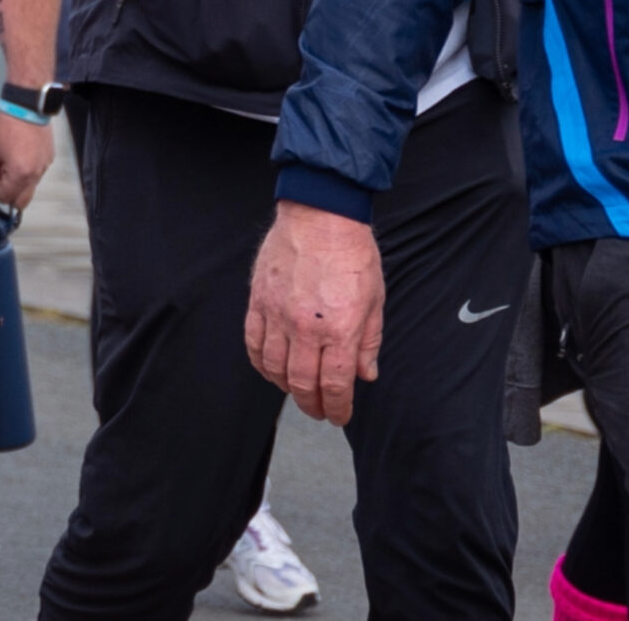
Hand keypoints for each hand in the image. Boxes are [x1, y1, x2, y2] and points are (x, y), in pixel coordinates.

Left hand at [0, 111, 56, 211]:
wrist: (27, 104)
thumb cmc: (7, 124)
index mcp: (21, 173)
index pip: (5, 197)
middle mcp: (36, 173)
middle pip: (22, 201)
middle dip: (9, 191)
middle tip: (1, 173)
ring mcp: (45, 165)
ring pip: (30, 186)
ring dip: (18, 180)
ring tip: (11, 158)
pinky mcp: (49, 156)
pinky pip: (37, 172)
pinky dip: (28, 169)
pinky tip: (20, 152)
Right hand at [245, 201, 384, 425]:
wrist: (322, 213)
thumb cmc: (352, 251)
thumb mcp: (375, 298)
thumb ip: (370, 340)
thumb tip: (366, 373)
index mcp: (340, 328)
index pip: (336, 385)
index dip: (337, 408)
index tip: (339, 416)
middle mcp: (306, 327)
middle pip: (302, 384)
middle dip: (312, 405)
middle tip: (319, 410)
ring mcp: (278, 315)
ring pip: (274, 369)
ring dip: (286, 388)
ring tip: (297, 390)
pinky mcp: (259, 302)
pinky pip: (254, 344)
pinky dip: (261, 364)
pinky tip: (270, 368)